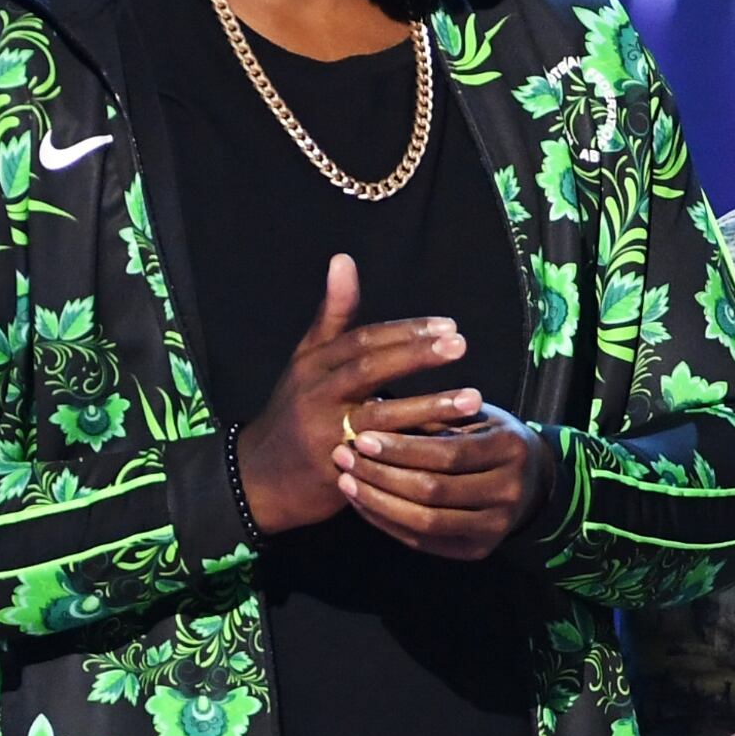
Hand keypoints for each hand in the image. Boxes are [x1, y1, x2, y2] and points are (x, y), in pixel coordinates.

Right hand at [234, 254, 481, 533]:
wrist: (261, 477)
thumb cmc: (295, 409)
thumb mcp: (306, 359)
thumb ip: (333, 314)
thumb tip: (344, 258)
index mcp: (313, 365)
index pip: (362, 340)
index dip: (405, 331)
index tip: (448, 325)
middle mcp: (316, 396)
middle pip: (369, 370)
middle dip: (417, 356)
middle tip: (461, 345)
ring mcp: (324, 435)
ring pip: (381, 419)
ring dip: (429, 407)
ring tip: (473, 399)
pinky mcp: (336, 472)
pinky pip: (383, 460)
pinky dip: (417, 451)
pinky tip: (452, 443)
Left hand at [339, 400, 545, 560]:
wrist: (530, 481)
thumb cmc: (488, 438)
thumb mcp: (471, 417)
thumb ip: (430, 416)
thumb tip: (370, 406)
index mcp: (510, 449)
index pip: (448, 454)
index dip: (402, 449)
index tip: (362, 437)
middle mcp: (509, 492)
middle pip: (434, 490)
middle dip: (382, 475)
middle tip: (344, 457)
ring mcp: (496, 527)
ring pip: (426, 522)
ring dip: (379, 503)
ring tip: (346, 481)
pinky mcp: (479, 550)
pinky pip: (424, 542)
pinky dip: (388, 523)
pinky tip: (363, 504)